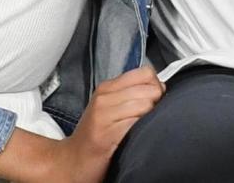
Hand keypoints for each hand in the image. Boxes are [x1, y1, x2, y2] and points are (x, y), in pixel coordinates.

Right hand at [52, 66, 164, 182]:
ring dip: (150, 118)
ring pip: (145, 105)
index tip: (153, 99)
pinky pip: (136, 124)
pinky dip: (142, 130)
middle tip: (148, 117)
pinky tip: (134, 137)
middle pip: (149, 89)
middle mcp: (104, 98)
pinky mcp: (105, 135)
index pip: (145, 72)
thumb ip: (131, 93)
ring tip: (141, 128)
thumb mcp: (110, 107)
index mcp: (107, 88)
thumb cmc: (95, 135)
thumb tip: (160, 87)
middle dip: (157, 103)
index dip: (155, 86)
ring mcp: (103, 115)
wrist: (73, 161)